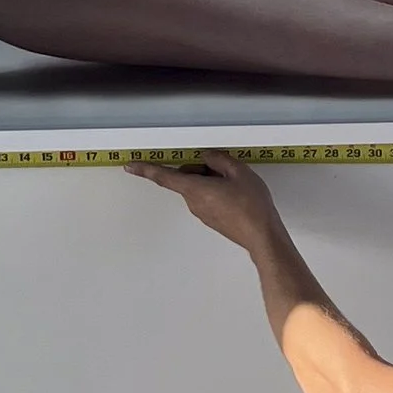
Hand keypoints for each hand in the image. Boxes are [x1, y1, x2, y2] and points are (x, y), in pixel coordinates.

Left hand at [128, 149, 287, 253]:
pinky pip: (207, 198)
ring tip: (236, 184)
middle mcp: (194, 203)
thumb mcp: (238, 172)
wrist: (261, 235)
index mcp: (195, 189)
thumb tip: (207, 157)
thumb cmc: (251, 206)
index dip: (146, 169)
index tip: (131, 165)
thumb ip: (218, 159)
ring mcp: (202, 213)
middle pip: (187, 178)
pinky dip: (217, 191)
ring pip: (198, 188)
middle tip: (225, 170)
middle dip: (201, 169)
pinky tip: (236, 194)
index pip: (164, 177)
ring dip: (211, 180)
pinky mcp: (211, 219)